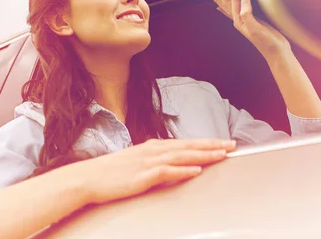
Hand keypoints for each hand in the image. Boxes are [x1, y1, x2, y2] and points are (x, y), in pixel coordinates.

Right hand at [75, 138, 235, 204]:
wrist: (88, 177)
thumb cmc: (110, 172)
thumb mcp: (136, 161)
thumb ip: (154, 161)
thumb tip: (171, 163)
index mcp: (152, 147)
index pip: (185, 142)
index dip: (205, 142)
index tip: (222, 142)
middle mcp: (153, 150)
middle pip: (188, 146)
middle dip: (212, 145)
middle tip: (231, 145)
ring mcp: (148, 162)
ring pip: (182, 155)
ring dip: (203, 154)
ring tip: (221, 155)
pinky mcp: (143, 175)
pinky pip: (167, 171)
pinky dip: (183, 170)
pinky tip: (196, 170)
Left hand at [206, 0, 290, 56]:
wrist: (277, 53)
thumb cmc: (267, 42)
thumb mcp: (256, 28)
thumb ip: (247, 13)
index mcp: (239, 20)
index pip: (233, 0)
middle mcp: (240, 20)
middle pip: (228, 1)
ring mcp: (246, 20)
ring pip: (232, 5)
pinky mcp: (253, 21)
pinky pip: (238, 11)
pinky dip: (230, 7)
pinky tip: (223, 8)